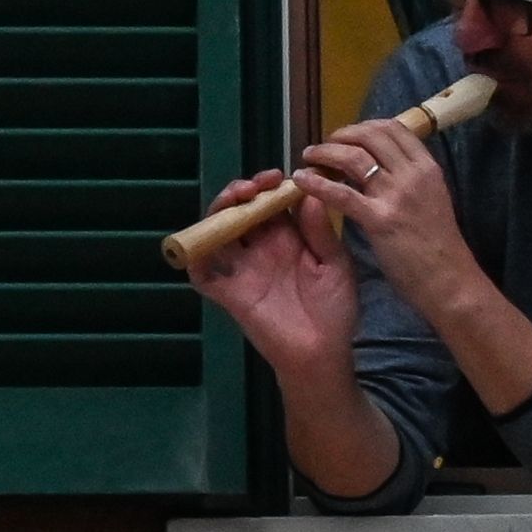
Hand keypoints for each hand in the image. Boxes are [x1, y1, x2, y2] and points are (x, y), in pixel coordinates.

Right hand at [181, 170, 359, 374]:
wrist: (323, 354)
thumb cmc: (334, 310)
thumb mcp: (336, 265)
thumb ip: (322, 232)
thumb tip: (310, 194)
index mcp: (288, 239)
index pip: (270, 203)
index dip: (269, 186)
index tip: (278, 177)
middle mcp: (261, 250)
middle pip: (240, 212)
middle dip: (242, 191)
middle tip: (255, 186)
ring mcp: (242, 270)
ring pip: (218, 233)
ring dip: (219, 212)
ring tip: (235, 199)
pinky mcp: (229, 293)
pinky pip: (203, 273)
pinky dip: (195, 255)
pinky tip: (204, 240)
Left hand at [287, 117, 483, 310]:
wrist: (448, 279)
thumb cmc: (438, 244)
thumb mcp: (432, 198)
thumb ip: (410, 178)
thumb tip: (382, 164)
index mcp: (428, 167)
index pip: (394, 128)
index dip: (366, 126)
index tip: (349, 135)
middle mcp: (413, 174)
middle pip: (372, 136)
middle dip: (343, 134)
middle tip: (326, 144)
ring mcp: (396, 195)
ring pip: (354, 157)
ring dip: (326, 152)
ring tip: (309, 156)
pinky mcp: (378, 219)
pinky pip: (341, 194)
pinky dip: (317, 183)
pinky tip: (301, 180)